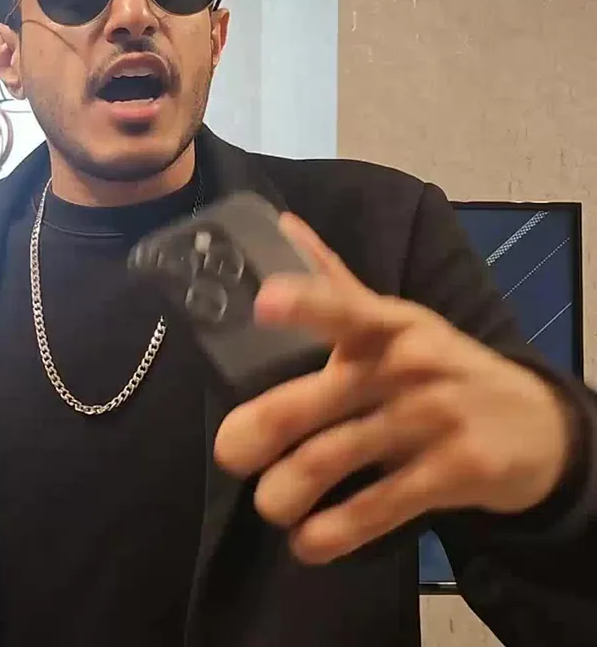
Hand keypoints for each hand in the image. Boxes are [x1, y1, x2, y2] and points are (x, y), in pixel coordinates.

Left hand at [214, 213, 574, 564]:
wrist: (538, 426)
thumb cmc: (441, 367)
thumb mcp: (397, 322)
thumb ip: (336, 285)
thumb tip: (281, 224)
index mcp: (387, 325)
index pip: (345, 308)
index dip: (306, 303)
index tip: (266, 302)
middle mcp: (408, 367)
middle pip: (321, 400)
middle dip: (265, 429)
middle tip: (230, 454)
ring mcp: (432, 421)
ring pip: (338, 458)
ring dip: (289, 490)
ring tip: (270, 506)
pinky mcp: (454, 473)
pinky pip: (380, 506)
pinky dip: (335, 531)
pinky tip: (307, 544)